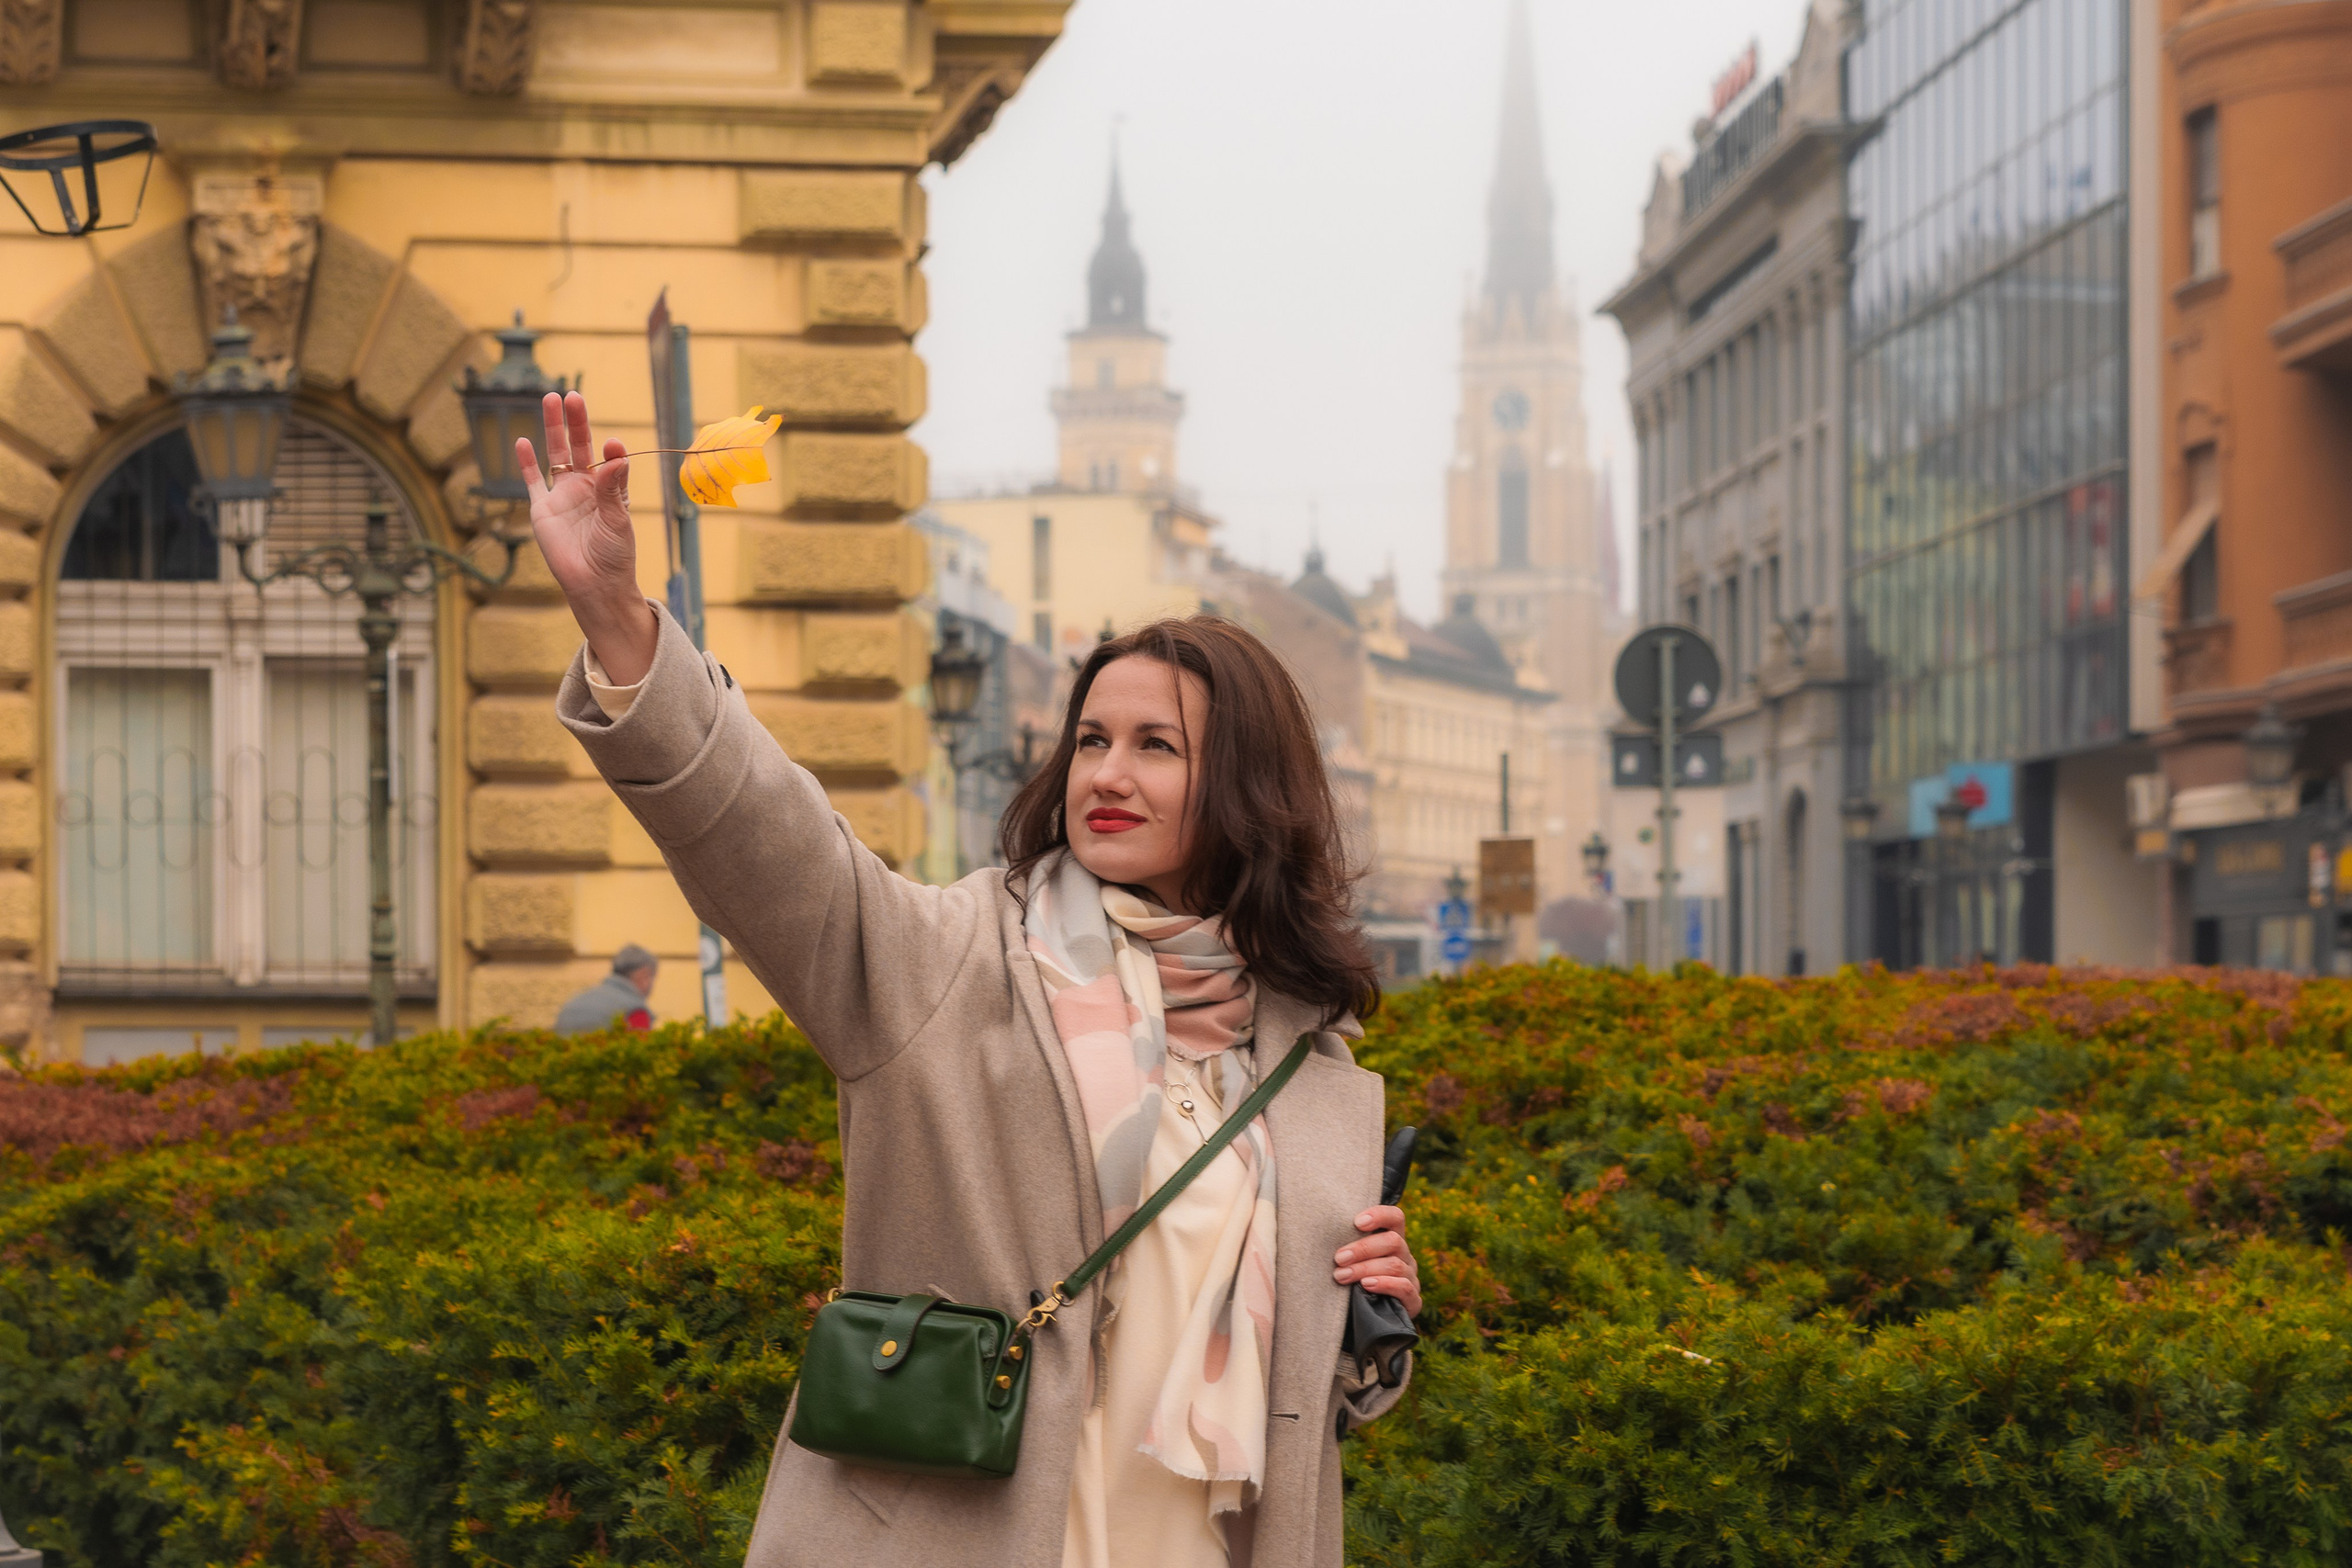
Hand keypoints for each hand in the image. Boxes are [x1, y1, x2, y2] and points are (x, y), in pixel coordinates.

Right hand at [520, 390, 656, 684]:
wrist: (594, 585)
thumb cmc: (614, 555)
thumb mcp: (618, 521)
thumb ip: (613, 489)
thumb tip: (616, 454)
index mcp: (610, 490)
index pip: (609, 459)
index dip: (610, 449)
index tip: (612, 443)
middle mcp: (586, 488)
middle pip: (579, 447)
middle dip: (576, 422)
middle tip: (572, 395)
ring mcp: (563, 496)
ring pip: (555, 455)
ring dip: (553, 429)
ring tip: (551, 399)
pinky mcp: (543, 510)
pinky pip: (533, 481)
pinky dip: (526, 462)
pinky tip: (521, 439)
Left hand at [1334, 1204, 1420, 1316]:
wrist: (1363, 1320)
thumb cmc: (1352, 1282)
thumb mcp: (1350, 1261)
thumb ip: (1346, 1248)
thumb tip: (1321, 1234)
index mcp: (1392, 1240)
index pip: (1395, 1217)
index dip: (1379, 1215)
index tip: (1357, 1222)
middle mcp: (1405, 1256)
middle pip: (1393, 1241)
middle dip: (1363, 1248)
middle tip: (1338, 1258)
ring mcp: (1411, 1278)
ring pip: (1395, 1265)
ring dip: (1366, 1268)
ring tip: (1342, 1275)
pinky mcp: (1413, 1301)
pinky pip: (1404, 1288)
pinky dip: (1384, 1284)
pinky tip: (1366, 1285)